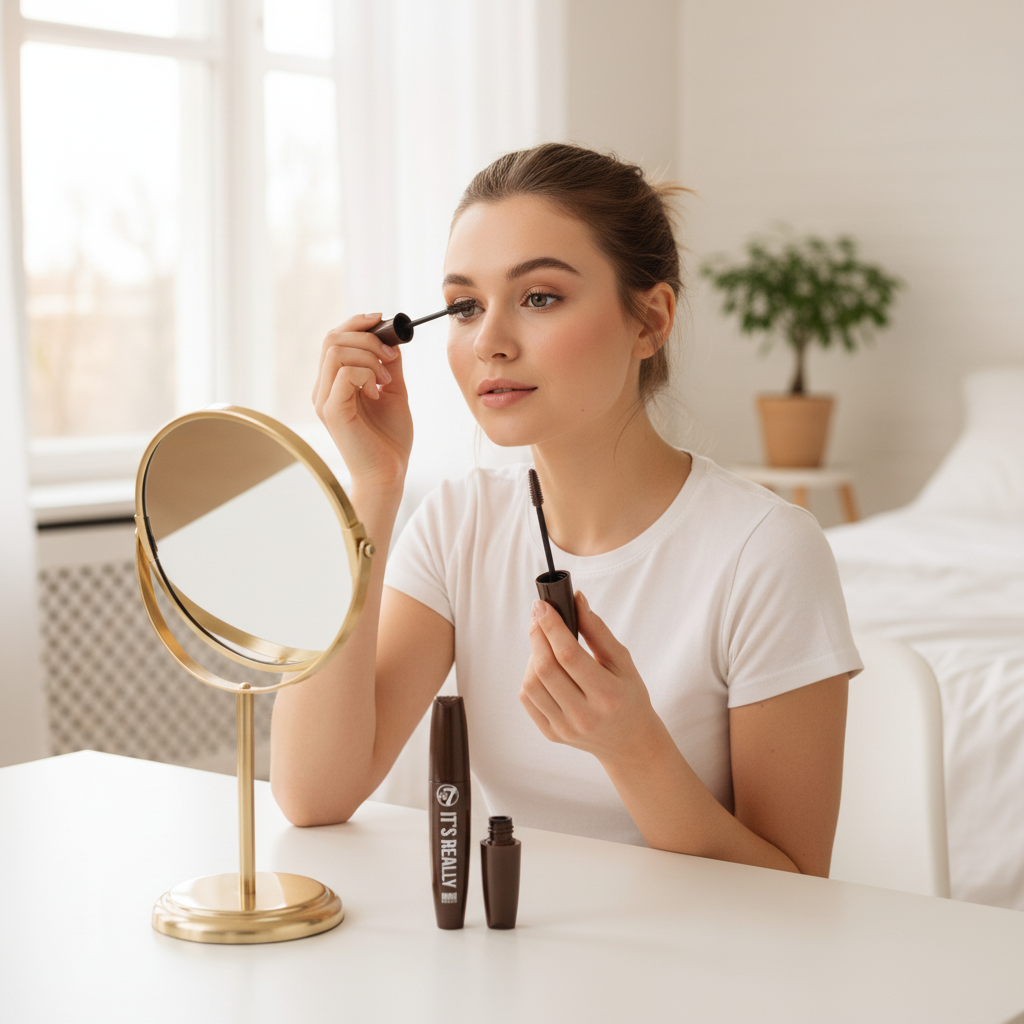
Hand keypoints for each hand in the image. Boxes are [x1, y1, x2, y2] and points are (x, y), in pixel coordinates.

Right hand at [312, 313, 413, 487]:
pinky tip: (377, 391)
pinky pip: (344, 373)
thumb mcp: (393, 392)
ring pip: (336, 350)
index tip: (382, 321)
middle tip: (391, 357)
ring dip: (369, 356)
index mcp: (334, 384)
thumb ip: (389, 366)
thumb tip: (391, 339)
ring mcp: (324, 400)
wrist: (390, 473)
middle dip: (367, 337)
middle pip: (331, 338)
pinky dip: (367, 373)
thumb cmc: (390, 440)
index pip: (334, 338)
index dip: (356, 323)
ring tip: (386, 378)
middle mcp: (323, 389)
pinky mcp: (332, 411)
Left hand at [519, 592, 661, 763]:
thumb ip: (598, 630)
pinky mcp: (551, 734)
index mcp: (607, 695)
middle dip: (537, 635)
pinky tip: (544, 668)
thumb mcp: (623, 662)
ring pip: (532, 683)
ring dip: (533, 655)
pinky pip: (528, 699)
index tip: (542, 605)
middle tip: (539, 616)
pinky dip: (530, 676)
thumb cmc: (628, 696)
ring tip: (546, 644)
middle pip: (545, 668)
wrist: (629, 742)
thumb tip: (576, 599)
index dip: (552, 626)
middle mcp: (584, 715)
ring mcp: (565, 728)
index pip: (568, 655)